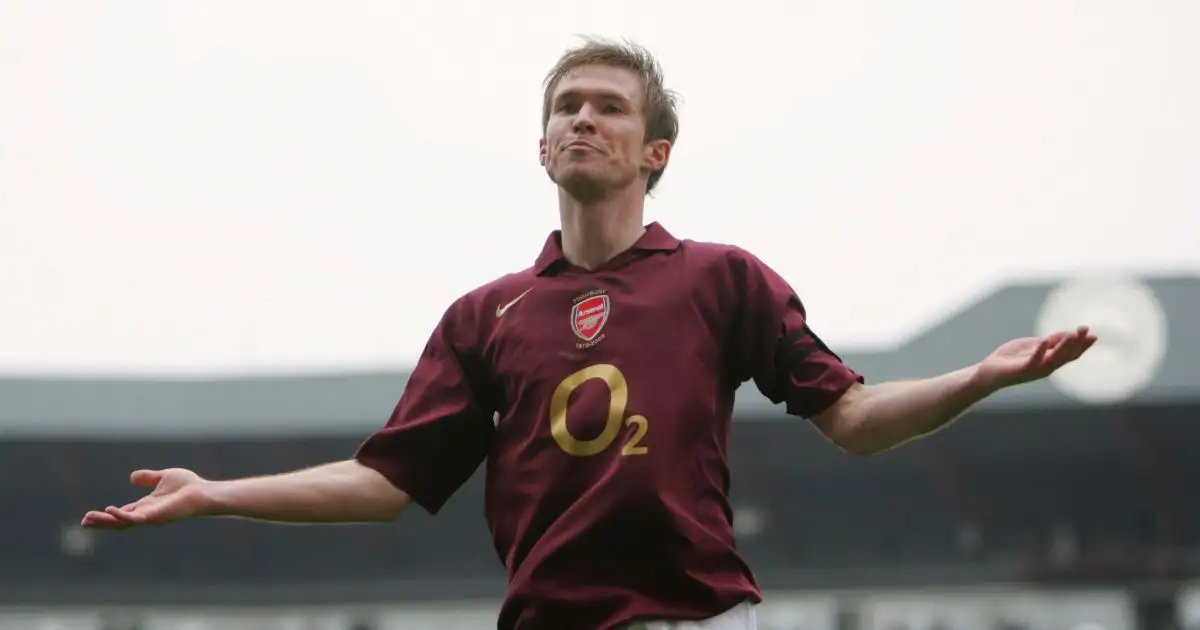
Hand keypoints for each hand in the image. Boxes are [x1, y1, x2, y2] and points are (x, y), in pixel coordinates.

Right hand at [81, 468, 212, 529]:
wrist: (203, 492)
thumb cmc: (188, 486)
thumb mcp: (163, 477)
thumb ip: (148, 478)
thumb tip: (131, 477)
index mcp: (146, 506)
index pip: (122, 513)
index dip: (106, 515)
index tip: (88, 516)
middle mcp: (146, 514)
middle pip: (119, 521)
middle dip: (101, 522)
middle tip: (84, 522)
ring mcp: (150, 517)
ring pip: (123, 522)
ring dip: (105, 521)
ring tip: (88, 519)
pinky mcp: (156, 516)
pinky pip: (135, 518)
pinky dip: (121, 515)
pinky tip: (109, 510)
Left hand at [976, 325, 1097, 389]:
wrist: (989, 372)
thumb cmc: (1011, 359)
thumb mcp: (1034, 346)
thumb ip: (1050, 341)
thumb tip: (1069, 333)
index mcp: (1050, 361)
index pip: (1071, 354)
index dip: (1082, 346)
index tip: (1093, 335)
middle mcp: (1046, 368)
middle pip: (1066, 356)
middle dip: (1077, 343)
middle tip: (1085, 330)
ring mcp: (1034, 370)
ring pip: (1053, 359)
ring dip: (1063, 347)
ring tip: (1072, 334)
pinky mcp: (1021, 370)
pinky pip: (1032, 362)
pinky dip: (1039, 352)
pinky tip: (1043, 342)